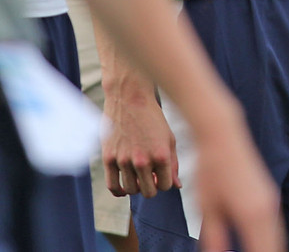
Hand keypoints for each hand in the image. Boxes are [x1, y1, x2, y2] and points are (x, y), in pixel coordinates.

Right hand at [102, 70, 178, 197]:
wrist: (131, 99)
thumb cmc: (153, 119)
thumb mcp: (169, 139)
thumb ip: (173, 164)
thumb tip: (177, 186)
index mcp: (161, 155)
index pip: (166, 186)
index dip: (166, 182)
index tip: (163, 175)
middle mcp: (142, 160)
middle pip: (148, 192)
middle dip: (152, 187)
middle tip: (151, 178)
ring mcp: (123, 160)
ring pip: (131, 190)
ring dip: (136, 187)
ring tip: (139, 177)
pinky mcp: (108, 158)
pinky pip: (112, 187)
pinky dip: (120, 191)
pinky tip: (125, 186)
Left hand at [192, 101, 284, 251]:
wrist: (224, 138)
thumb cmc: (211, 172)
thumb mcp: (207, 210)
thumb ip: (215, 239)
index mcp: (252, 215)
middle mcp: (268, 210)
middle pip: (274, 248)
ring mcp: (271, 202)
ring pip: (276, 239)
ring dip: (268, 250)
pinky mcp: (269, 198)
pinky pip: (274, 228)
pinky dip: (269, 241)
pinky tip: (258, 247)